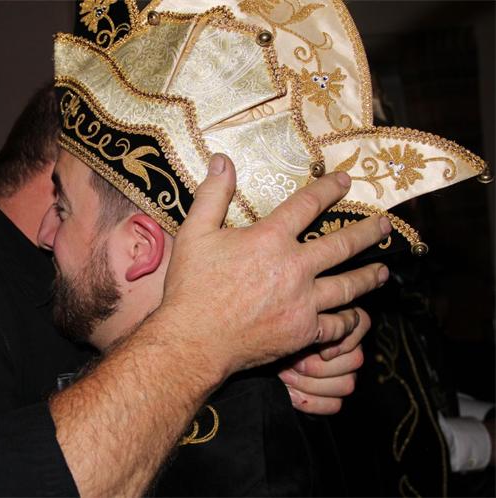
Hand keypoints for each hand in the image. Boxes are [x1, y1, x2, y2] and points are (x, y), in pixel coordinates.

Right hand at [161, 153, 389, 376]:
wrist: (194, 340)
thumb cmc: (192, 287)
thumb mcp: (194, 233)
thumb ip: (213, 195)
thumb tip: (223, 160)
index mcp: (270, 239)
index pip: (308, 205)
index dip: (329, 189)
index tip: (346, 182)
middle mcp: (295, 268)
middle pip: (342, 245)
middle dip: (368, 232)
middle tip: (386, 225)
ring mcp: (304, 302)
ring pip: (349, 286)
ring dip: (369, 276)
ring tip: (383, 271)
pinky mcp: (304, 332)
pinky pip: (338, 325)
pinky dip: (350, 320)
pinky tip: (356, 316)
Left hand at [279, 307, 368, 414]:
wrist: (257, 357)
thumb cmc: (271, 334)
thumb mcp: (287, 322)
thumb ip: (310, 321)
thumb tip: (321, 331)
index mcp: (337, 322)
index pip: (361, 323)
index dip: (345, 339)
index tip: (321, 350)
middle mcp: (344, 348)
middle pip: (355, 360)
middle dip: (318, 366)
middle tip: (293, 363)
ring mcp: (342, 374)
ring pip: (346, 384)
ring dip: (310, 384)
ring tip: (286, 376)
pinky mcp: (332, 397)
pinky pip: (334, 404)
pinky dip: (311, 402)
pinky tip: (292, 393)